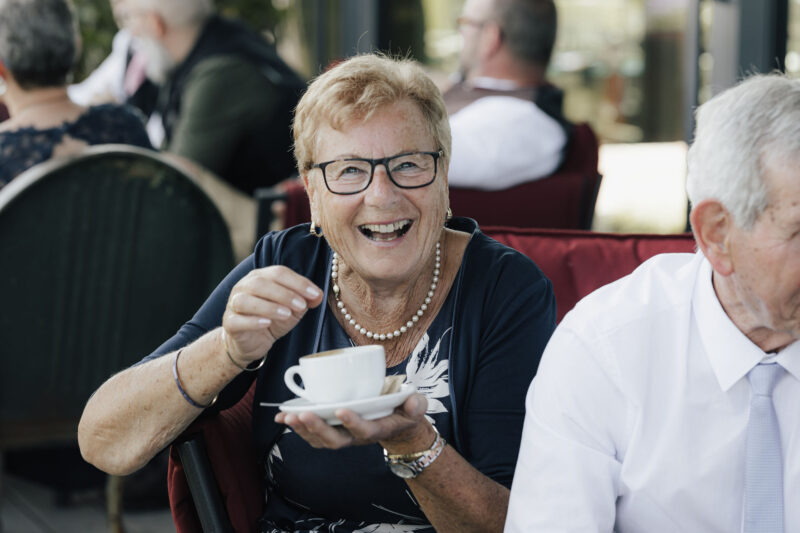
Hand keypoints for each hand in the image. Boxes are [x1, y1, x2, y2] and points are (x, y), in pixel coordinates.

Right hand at [222, 266, 322, 364]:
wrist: (252, 342)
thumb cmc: (272, 319)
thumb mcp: (293, 309)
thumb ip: (305, 300)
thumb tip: (318, 296)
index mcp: (261, 277)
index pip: (279, 272)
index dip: (298, 282)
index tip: (314, 294)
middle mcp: (244, 286)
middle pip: (261, 283)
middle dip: (284, 294)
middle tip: (301, 305)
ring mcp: (234, 304)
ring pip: (247, 300)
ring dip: (269, 306)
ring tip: (287, 314)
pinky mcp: (229, 322)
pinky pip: (237, 319)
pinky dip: (253, 321)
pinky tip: (267, 323)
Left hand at [275, 393, 432, 449]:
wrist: (394, 424)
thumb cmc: (403, 412)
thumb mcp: (415, 407)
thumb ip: (416, 405)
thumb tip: (413, 402)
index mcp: (377, 428)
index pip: (365, 430)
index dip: (353, 422)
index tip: (342, 409)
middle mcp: (356, 436)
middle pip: (335, 440)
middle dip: (318, 428)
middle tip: (304, 414)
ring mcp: (343, 435)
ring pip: (320, 439)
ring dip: (303, 429)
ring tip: (288, 417)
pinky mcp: (333, 430)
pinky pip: (312, 434)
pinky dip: (296, 427)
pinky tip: (281, 417)